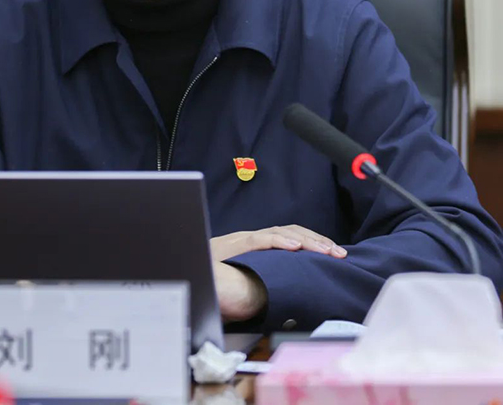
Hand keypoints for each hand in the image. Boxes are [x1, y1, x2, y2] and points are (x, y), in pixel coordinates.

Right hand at [211, 225, 346, 321]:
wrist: (186, 276)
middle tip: (339, 253)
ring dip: (305, 239)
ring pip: (278, 233)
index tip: (334, 254)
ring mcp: (240, 240)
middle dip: (317, 240)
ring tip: (325, 249)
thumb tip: (288, 292)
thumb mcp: (242, 282)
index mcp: (254, 247)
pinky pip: (257, 240)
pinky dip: (277, 241)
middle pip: (289, 232)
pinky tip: (294, 247)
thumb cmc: (211, 284)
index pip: (289, 237)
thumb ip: (262, 281)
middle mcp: (250, 239)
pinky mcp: (232, 246)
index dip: (313, 243)